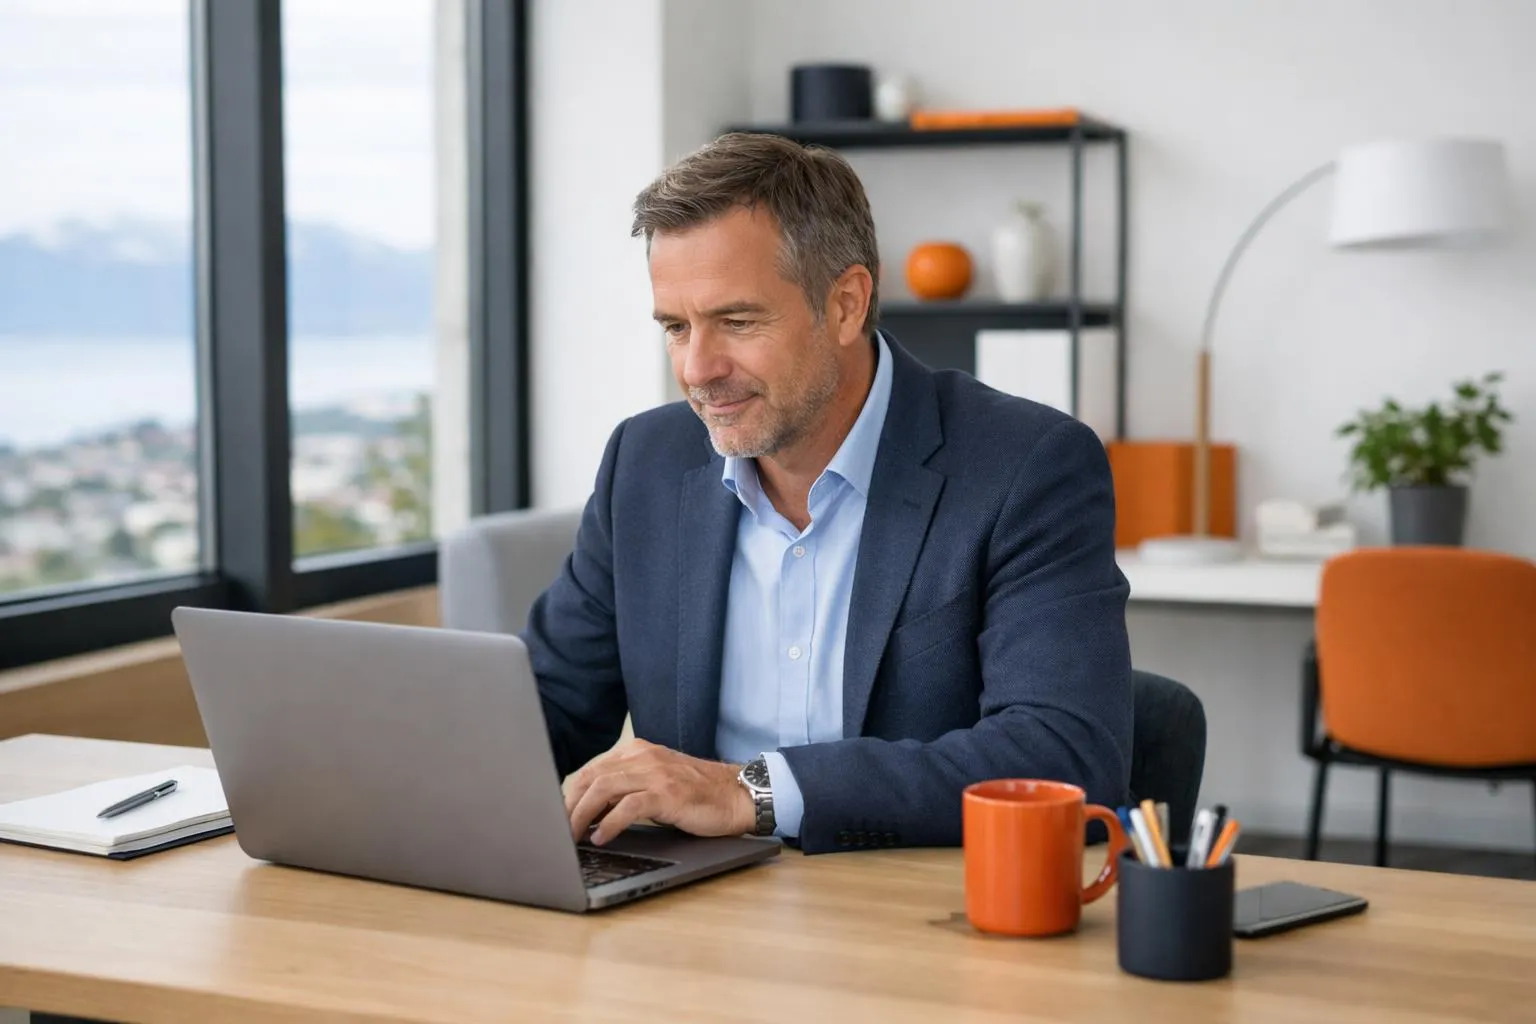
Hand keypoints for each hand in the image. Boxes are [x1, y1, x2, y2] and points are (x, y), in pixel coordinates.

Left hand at [564, 738, 755, 844]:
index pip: (592, 770)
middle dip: (569, 806)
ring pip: (604, 789)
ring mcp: (656, 773)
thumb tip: (589, 812)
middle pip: (591, 778)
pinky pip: (628, 806)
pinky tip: (601, 837)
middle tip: (557, 831)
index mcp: (638, 751)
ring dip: (581, 815)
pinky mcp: (668, 793)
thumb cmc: (697, 794)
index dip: (570, 795)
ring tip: (572, 837)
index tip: (556, 817)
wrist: (737, 795)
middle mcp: (644, 757)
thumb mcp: (657, 784)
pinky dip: (609, 823)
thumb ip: (627, 789)